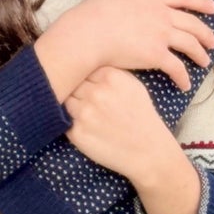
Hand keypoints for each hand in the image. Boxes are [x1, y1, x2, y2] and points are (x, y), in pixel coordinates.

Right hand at [36, 0, 213, 97]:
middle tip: (213, 42)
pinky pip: (177, 68)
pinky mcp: (157, 55)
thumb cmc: (96, 9)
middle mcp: (163, 14)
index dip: (202, 2)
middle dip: (206, 34)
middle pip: (193, 24)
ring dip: (199, 55)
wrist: (89, 32)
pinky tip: (185, 85)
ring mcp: (162, 35)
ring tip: (204, 62)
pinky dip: (183, 78)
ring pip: (190, 45)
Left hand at [67, 68, 201, 213]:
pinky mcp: (77, 133)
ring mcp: (84, 113)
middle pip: (72, 81)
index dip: (85, 74)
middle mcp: (95, 92)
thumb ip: (109, 72)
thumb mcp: (133, 85)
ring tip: (88, 113)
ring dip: (72, 105)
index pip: (84, 66)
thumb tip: (86, 62)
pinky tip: (87, 127)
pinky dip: (72, 122)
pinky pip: (64, 121)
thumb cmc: (142, 116)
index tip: (89, 81)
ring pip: (65, 100)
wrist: (148, 151)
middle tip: (85, 97)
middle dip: (76, 88)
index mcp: (110, 76)